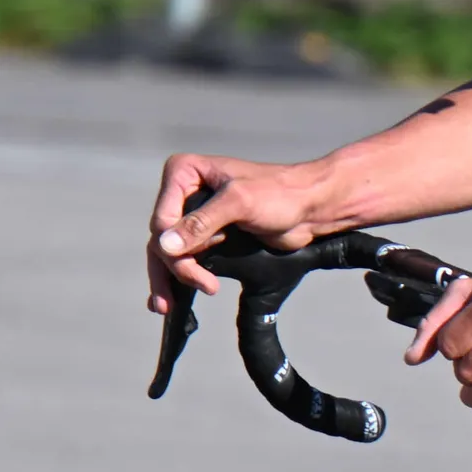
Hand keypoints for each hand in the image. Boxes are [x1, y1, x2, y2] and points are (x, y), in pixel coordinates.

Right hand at [147, 152, 335, 304]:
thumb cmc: (279, 193)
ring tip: (186, 298)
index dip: (171, 246)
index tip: (192, 265)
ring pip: (170, 251)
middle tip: (205, 284)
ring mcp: (194, 215)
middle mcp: (183, 191)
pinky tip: (177, 298)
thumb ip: (202, 223)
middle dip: (176, 266)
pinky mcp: (208, 235)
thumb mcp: (239, 203)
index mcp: (184, 172)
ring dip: (176, 277)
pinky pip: (185, 258)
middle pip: (162, 238)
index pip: (162, 218)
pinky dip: (181, 276)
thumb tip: (165, 245)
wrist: (309, 207)